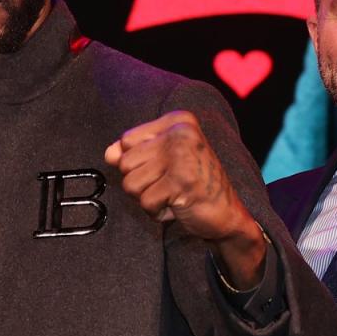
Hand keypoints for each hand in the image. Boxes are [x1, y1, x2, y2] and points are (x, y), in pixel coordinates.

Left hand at [105, 111, 265, 287]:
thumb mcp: (163, 161)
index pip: (126, 140)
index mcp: (178, 121)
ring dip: (148, 198)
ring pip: (131, 184)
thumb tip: (109, 153)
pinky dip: (157, 212)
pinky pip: (145, 202)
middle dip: (141, 183)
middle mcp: (181, 132)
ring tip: (173, 195)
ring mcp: (182, 156)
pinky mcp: (181, 181)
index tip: (164, 168)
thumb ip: (134, 152)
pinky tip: (178, 205)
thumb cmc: (193, 186)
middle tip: (169, 185)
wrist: (228, 214)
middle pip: (125, 162)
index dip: (137, 162)